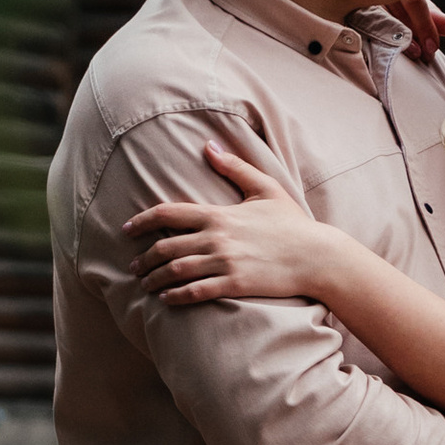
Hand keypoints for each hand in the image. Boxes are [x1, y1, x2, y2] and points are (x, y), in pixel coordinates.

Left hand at [128, 139, 339, 307]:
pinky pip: (195, 292)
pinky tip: (166, 300)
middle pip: (165, 247)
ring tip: (146, 285)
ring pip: (175, 272)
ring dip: (154, 280)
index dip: (141, 221)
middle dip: (144, 259)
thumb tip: (209, 145)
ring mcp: (225, 262)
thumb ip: (234, 167)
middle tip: (134, 267)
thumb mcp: (265, 188)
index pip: (167, 214)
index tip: (127, 230)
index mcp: (219, 214)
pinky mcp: (234, 284)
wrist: (316, 256)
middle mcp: (216, 238)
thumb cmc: (292, 223)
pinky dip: (175, 296)